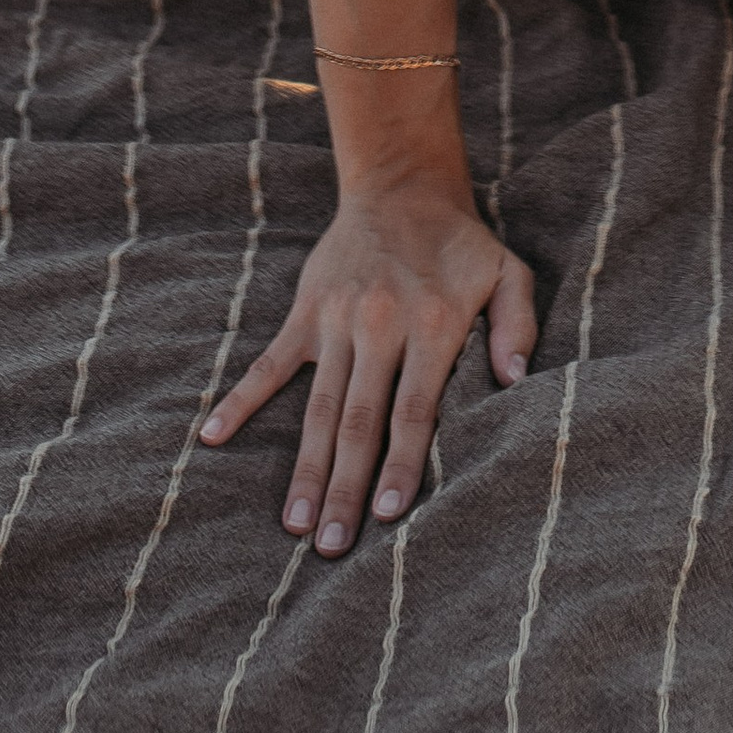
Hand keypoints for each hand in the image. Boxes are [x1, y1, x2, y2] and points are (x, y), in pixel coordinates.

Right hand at [198, 175, 537, 552]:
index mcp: (433, 323)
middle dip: (346, 487)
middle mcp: (381, 324)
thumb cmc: (462, 245)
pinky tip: (213, 436)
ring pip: (319, 406)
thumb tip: (515, 382)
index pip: (413, 409)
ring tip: (295, 523)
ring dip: (306, 467)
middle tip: (330, 546)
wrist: (402, 185)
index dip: (400, 464)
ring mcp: (337, 319)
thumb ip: (518, 325)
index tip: (386, 515)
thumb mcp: (508, 273)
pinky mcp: (306, 311)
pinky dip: (241, 399)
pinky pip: (270, 362)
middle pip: (360, 420)